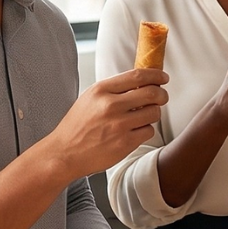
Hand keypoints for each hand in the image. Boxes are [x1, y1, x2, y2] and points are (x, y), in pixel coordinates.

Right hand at [45, 68, 168, 178]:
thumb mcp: (89, 98)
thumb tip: (140, 82)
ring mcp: (119, 125)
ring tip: (142, 117)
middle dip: (162, 94)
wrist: (65, 153)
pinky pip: (149, 131)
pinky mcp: (125, 143)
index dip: (155, 75)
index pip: (137, 76)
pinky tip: (134, 131)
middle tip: (162, 97)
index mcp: (101, 90)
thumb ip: (113, 89)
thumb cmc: (77, 126)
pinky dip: (145, 130)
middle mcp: (110, 106)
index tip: (163, 78)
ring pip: (154, 113)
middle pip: (152, 93)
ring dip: (153, 113)